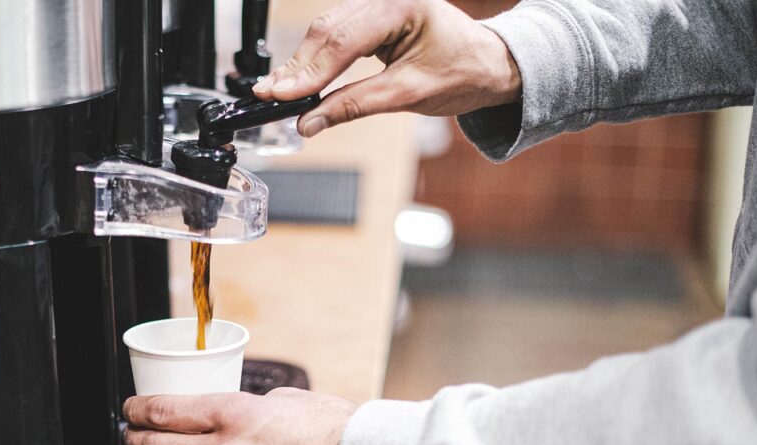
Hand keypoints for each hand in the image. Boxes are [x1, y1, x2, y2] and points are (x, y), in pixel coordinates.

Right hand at [253, 0, 520, 136]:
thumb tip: (311, 121)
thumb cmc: (463, 73)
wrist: (489, 65)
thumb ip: (356, 106)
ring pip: (325, 31)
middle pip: (326, 30)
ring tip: (275, 91)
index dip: (308, 72)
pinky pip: (334, 35)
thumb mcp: (409, 94)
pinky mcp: (371, 17)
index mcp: (402, 4)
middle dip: (297, 68)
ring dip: (300, 65)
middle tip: (268, 96)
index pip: (342, 39)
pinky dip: (314, 61)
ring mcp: (376, 3)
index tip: (280, 96)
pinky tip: (296, 79)